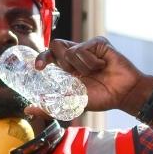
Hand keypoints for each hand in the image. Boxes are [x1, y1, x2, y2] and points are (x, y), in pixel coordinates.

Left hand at [35, 37, 152, 114]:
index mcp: (67, 67)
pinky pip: (84, 48)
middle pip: (55, 45)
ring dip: (81, 67)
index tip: (38, 68)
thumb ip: (51, 107)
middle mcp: (76, 55)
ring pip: (70, 50)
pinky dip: (91, 62)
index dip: (41, 58)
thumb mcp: (73, 104)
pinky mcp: (99, 43)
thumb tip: (27, 110)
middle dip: (60, 61)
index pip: (48, 55)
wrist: (125, 94)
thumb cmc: (102, 98)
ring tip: (95, 73)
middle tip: (71, 72)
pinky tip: (102, 66)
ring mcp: (87, 47)